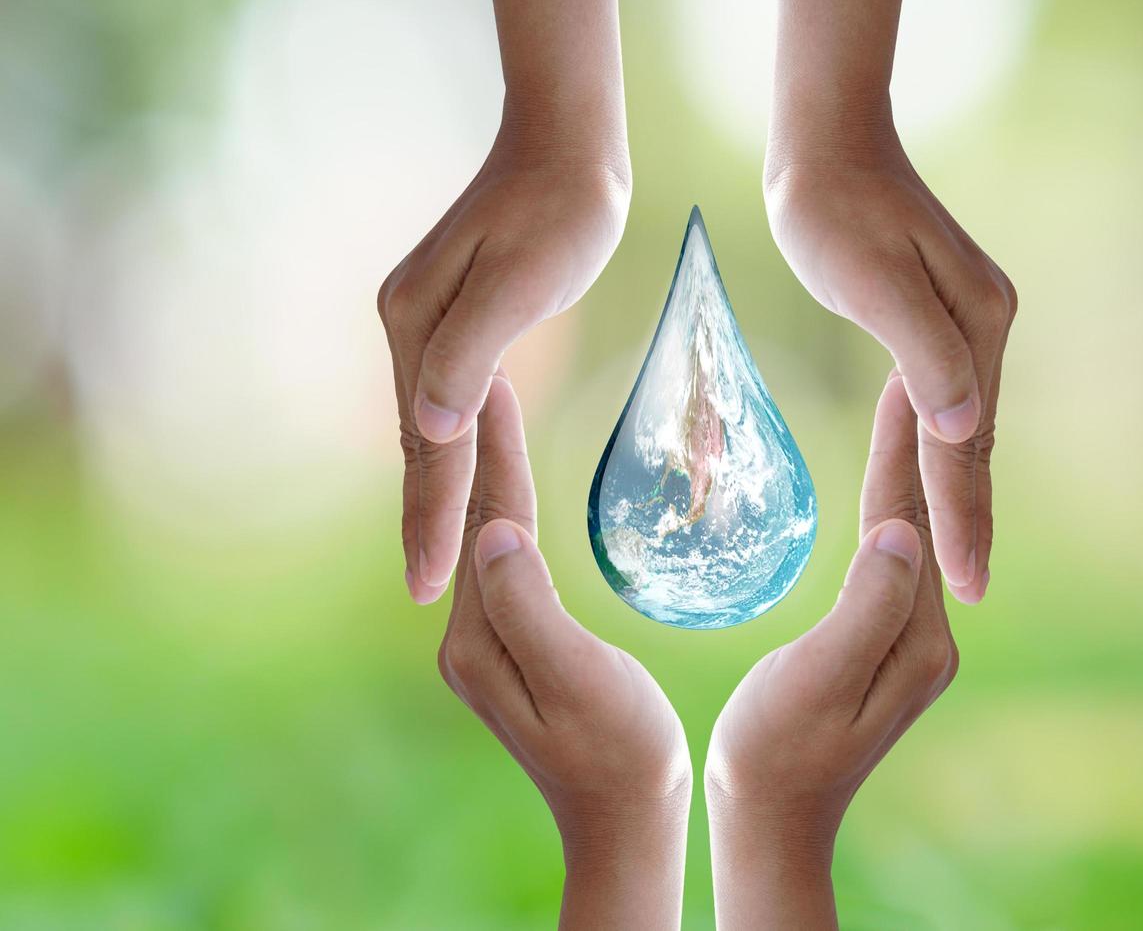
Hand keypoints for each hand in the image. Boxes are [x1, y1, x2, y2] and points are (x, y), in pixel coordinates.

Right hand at [378, 0, 630, 603]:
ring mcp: (426, 323)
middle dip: (424, 519)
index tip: (424, 586)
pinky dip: (454, 451)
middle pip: (419, 444)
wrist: (568, 151)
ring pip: (431, 429)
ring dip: (435, 492)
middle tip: (425, 593)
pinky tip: (458, 479)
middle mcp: (408, 326)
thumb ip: (470, 355)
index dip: (429, 519)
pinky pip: (450, 403)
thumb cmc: (560, 211)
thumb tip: (430, 430)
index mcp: (417, 325)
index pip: (428, 446)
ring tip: (435, 556)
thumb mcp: (521, 282)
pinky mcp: (455, 319)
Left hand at [439, 373, 690, 929]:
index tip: (498, 374)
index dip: (496, 446)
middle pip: (475, 519)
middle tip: (490, 366)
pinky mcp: (512, 651)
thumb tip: (493, 531)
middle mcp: (470, 637)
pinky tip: (516, 494)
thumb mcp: (580, 681)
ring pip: (486, 536)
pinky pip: (505, 562)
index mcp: (482, 638)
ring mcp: (488, 646)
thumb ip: (532, 609)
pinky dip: (509, 510)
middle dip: (481, 443)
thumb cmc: (622, 754)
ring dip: (489, 471)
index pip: (488, 519)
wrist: (626, 823)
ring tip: (497, 408)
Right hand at [705, 372, 957, 929]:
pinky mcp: (884, 648)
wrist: (772, 822)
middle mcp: (926, 635)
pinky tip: (881, 489)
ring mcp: (909, 643)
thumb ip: (864, 609)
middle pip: (922, 518)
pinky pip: (892, 560)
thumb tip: (905, 532)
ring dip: (907, 468)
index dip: (901, 445)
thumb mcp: (816, 681)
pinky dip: (888, 507)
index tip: (900, 372)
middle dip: (916, 441)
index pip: (910, 518)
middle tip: (909, 362)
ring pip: (911, 535)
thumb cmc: (774, 753)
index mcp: (914, 636)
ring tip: (900, 404)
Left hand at [766, 0, 1016, 602]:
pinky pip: (946, 405)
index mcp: (976, 324)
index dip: (966, 517)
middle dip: (972, 519)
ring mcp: (968, 323)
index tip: (971, 585)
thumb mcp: (873, 280)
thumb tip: (966, 431)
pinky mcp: (940, 320)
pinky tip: (934, 480)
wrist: (826, 149)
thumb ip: (924, 355)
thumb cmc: (833, 212)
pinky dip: (941, 453)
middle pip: (977, 443)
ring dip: (960, 494)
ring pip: (966, 429)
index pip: (968, 444)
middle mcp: (985, 327)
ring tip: (960, 558)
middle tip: (971, 592)